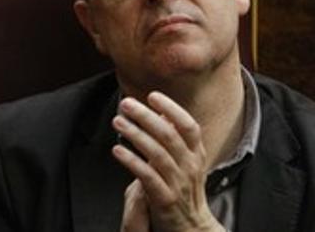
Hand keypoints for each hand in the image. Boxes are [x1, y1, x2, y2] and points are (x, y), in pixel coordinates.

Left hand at [111, 93, 223, 231]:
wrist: (192, 228)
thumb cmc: (185, 191)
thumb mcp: (187, 163)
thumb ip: (176, 139)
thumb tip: (162, 114)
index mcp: (196, 155)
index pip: (188, 126)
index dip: (172, 109)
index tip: (153, 96)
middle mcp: (190, 166)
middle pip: (169, 135)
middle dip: (145, 116)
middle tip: (126, 104)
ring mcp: (178, 183)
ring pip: (157, 154)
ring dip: (135, 134)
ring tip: (118, 121)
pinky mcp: (165, 199)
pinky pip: (147, 176)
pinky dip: (132, 161)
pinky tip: (118, 150)